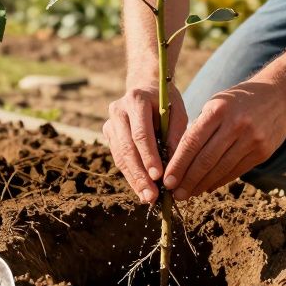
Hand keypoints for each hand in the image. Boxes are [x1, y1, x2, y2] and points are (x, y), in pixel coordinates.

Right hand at [104, 83, 188, 203]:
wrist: (145, 87)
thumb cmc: (166, 101)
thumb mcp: (177, 111)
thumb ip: (177, 133)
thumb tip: (174, 163)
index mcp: (136, 100)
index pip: (140, 133)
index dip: (149, 156)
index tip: (158, 176)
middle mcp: (118, 110)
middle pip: (127, 147)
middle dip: (139, 174)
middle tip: (152, 195)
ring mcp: (110, 122)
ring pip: (120, 156)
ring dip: (134, 179)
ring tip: (148, 197)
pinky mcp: (108, 133)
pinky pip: (118, 158)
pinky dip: (130, 175)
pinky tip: (141, 189)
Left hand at [163, 80, 285, 200]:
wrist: (278, 95)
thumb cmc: (238, 101)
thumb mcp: (217, 103)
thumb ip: (200, 127)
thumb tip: (179, 159)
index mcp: (218, 109)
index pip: (192, 142)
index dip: (178, 164)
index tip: (168, 180)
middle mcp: (236, 124)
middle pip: (206, 159)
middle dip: (188, 180)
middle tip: (175, 194)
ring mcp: (252, 139)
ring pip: (221, 169)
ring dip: (202, 185)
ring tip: (189, 193)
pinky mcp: (263, 152)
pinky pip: (236, 171)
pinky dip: (219, 181)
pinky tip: (207, 187)